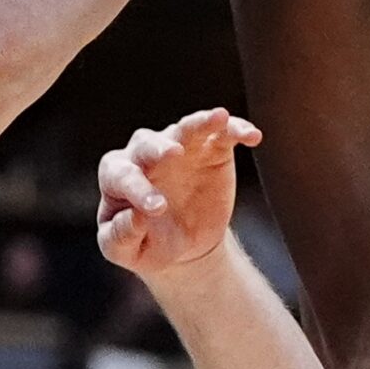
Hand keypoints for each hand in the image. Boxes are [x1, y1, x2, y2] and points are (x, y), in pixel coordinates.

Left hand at [96, 109, 262, 277]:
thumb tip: (134, 217)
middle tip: (173, 154)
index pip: (123, 177)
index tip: (158, 209)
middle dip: (160, 149)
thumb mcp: (126, 251)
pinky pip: (224, 134)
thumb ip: (120, 237)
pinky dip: (237, 130)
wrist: (185, 243)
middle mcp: (144, 155)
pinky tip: (252, 135)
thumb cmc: (147, 244)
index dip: (138, 190)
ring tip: (220, 117)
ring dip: (202, 122)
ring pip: (186, 129)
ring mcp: (180, 148)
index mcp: (117, 177)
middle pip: (148, 144)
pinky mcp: (211, 150)